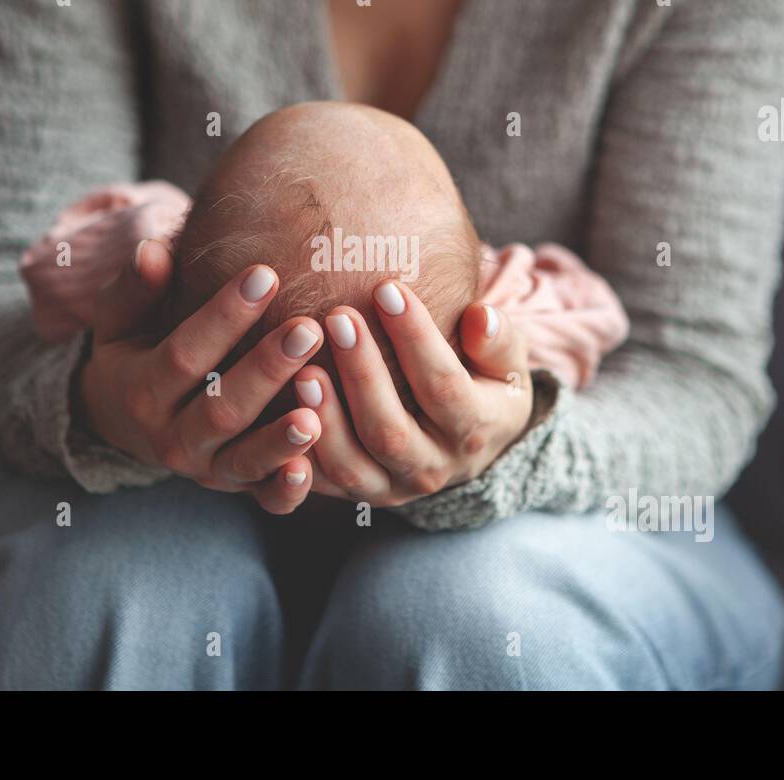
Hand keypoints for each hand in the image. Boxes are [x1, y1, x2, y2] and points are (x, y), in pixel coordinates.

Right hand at [78, 239, 323, 513]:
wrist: (123, 422)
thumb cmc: (136, 350)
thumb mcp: (120, 319)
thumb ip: (134, 288)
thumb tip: (153, 251)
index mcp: (144, 390)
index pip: (186, 353)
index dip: (224, 317)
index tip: (265, 274)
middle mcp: (173, 437)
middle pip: (222, 408)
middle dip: (267, 369)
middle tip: (310, 327)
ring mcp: (208, 468)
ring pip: (245, 458)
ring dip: (280, 438)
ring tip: (315, 412)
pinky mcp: (238, 488)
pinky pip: (264, 500)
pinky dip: (286, 489)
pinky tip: (311, 469)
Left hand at [294, 280, 532, 505]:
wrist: (469, 444)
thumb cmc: (483, 384)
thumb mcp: (506, 363)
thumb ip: (498, 340)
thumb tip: (480, 317)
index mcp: (475, 430)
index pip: (443, 385)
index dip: (416, 338)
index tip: (387, 288)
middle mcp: (433, 467)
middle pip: (390, 429)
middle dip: (361, 373)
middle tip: (336, 317)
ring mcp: (391, 488)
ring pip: (351, 465)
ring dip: (325, 418)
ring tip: (303, 369)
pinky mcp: (356, 496)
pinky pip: (322, 484)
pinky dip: (297, 456)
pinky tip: (276, 415)